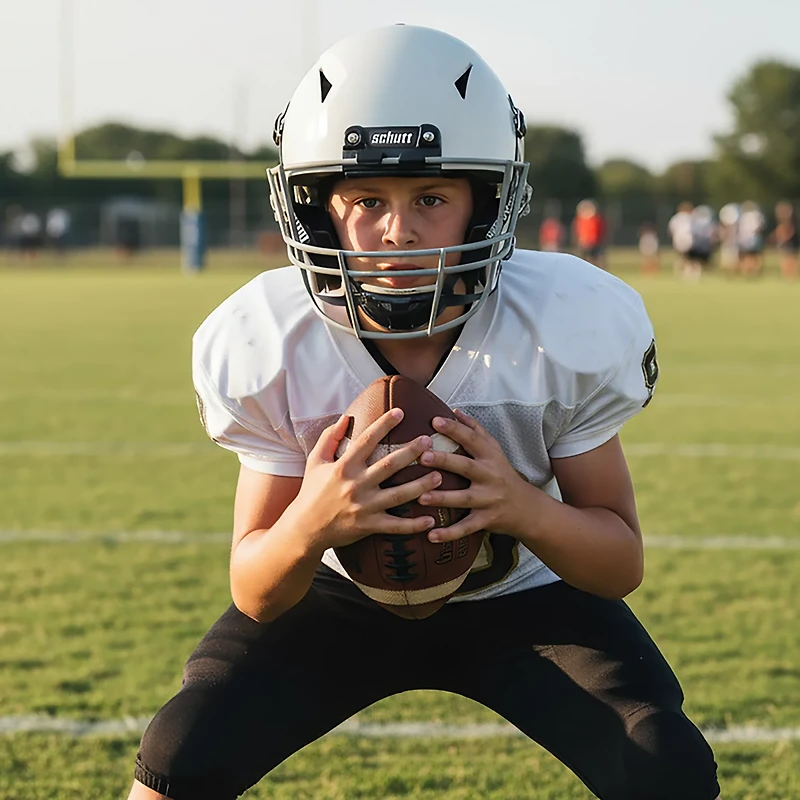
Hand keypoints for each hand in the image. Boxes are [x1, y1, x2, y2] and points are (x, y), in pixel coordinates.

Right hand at [293, 409, 443, 549]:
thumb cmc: (311, 491)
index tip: (401, 412)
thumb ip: (330, 437)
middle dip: (411, 452)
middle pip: (389, 465)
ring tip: (440, 476)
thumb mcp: (315, 460)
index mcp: (343, 466)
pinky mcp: (368, 526)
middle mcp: (355, 485)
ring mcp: (364, 507)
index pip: (367, 440)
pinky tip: (431, 520)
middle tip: (429, 441)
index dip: (384, 424)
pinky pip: (395, 526)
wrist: (304, 528)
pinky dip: (414, 525)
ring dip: (421, 486)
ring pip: (398, 495)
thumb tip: (346, 416)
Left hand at [417, 409, 531, 542]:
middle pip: (466, 467)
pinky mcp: (486, 520)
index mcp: (490, 456)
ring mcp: (489, 499)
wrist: (528, 509)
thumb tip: (455, 411)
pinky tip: (431, 535)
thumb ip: (476, 430)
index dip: (454, 429)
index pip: (471, 439)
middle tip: (423, 456)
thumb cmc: (504, 475)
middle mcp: (490, 476)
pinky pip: (466, 527)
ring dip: (442, 498)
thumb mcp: (495, 450)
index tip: (434, 421)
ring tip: (421, 497)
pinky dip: (449, 533)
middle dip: (445, 461)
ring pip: (464, 499)